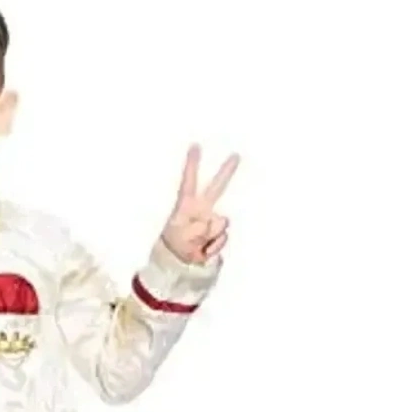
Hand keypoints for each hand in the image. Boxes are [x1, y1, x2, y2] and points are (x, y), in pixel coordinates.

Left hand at [159, 144, 238, 264]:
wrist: (179, 265)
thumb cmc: (175, 246)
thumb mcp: (181, 236)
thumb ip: (197, 228)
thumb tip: (213, 222)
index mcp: (187, 206)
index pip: (189, 183)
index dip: (192, 166)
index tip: (195, 146)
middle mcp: (201, 210)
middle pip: (216, 188)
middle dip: (226, 172)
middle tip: (236, 155)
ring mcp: (211, 222)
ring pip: (221, 223)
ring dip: (211, 236)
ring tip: (198, 244)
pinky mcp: (218, 234)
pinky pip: (222, 239)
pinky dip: (214, 247)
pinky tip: (204, 250)